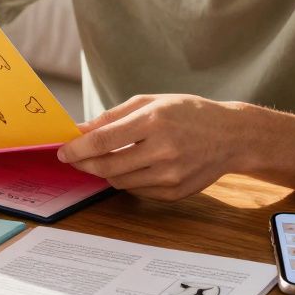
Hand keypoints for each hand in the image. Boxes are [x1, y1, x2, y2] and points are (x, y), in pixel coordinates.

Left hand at [56, 94, 247, 201]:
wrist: (231, 136)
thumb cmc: (187, 113)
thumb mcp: (151, 102)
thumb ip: (112, 117)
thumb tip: (79, 131)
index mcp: (155, 121)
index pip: (103, 141)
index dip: (77, 149)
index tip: (63, 151)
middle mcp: (163, 150)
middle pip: (107, 166)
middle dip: (84, 164)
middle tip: (75, 159)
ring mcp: (171, 175)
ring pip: (119, 182)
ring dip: (104, 172)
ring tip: (105, 159)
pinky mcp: (175, 192)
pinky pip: (137, 191)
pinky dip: (127, 180)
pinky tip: (133, 167)